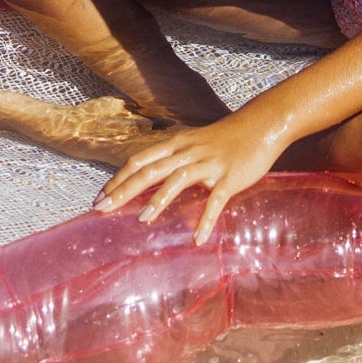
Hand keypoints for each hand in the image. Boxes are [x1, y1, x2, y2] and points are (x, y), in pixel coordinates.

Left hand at [94, 109, 283, 244]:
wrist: (261, 124)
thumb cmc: (226, 138)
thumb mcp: (194, 144)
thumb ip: (174, 160)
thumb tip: (153, 182)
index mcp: (176, 145)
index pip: (139, 161)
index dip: (118, 178)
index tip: (100, 196)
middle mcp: (188, 152)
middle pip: (150, 171)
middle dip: (124, 190)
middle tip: (103, 209)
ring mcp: (208, 164)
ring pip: (177, 180)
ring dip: (158, 200)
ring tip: (142, 220)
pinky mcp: (229, 177)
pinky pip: (215, 200)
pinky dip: (206, 219)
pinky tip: (198, 238)